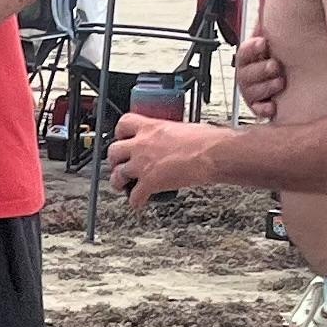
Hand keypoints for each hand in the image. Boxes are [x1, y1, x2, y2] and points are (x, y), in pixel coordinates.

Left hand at [105, 114, 219, 204]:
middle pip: (113, 151)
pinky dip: (135, 202)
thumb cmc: (206, 140)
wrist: (213, 154)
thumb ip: (168, 134)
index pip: (123, 124)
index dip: (120, 133)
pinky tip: (139, 203)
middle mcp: (142, 144)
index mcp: (151, 127)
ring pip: (117, 175)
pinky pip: (134, 197)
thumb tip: (171, 139)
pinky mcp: (150, 183)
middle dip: (114, 160)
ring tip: (122, 185)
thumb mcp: (181, 128)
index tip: (122, 138)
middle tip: (119, 164)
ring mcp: (143, 164)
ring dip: (118, 181)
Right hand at [232, 24, 285, 118]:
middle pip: (244, 74)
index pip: (243, 53)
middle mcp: (249, 76)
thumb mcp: (276, 37)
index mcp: (251, 58)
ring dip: (265, 87)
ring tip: (280, 82)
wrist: (300, 79)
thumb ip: (268, 21)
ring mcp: (253, 93)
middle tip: (275, 65)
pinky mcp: (261, 108)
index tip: (263, 43)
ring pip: (250, 92)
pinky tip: (273, 106)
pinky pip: (257, 111)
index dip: (251, 48)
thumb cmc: (284, 56)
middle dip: (260, 69)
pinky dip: (264, 109)